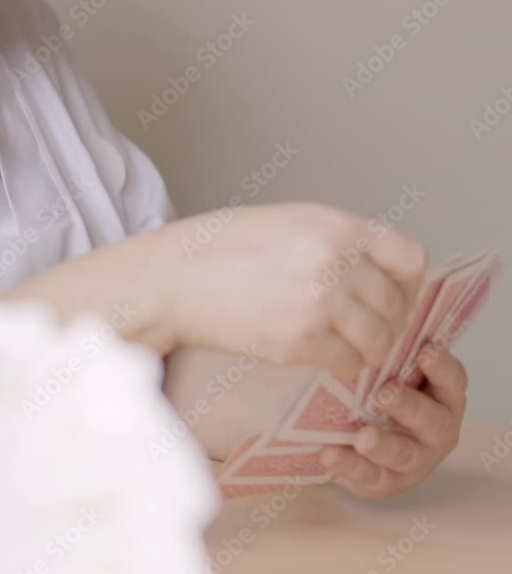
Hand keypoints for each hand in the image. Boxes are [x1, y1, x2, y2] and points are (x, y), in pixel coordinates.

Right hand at [169, 203, 426, 379]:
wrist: (178, 276)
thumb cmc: (227, 247)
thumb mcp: (291, 222)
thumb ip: (337, 241)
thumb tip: (378, 272)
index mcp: (337, 225)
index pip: (410, 258)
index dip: (409, 283)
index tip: (397, 295)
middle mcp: (337, 260)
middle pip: (398, 303)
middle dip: (389, 321)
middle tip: (372, 330)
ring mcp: (322, 301)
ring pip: (380, 339)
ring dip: (371, 349)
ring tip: (353, 348)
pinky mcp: (301, 340)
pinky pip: (348, 362)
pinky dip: (344, 366)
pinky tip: (329, 359)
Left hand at [320, 345, 466, 498]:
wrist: (364, 436)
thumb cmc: (383, 386)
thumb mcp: (394, 366)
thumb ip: (393, 344)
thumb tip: (377, 297)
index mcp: (443, 396)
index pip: (453, 379)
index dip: (441, 366)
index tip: (424, 349)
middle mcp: (437, 428)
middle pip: (432, 419)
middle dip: (409, 405)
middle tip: (384, 392)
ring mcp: (414, 458)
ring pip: (405, 455)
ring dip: (384, 445)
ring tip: (362, 436)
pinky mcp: (386, 481)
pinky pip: (370, 478)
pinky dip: (349, 467)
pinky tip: (329, 454)